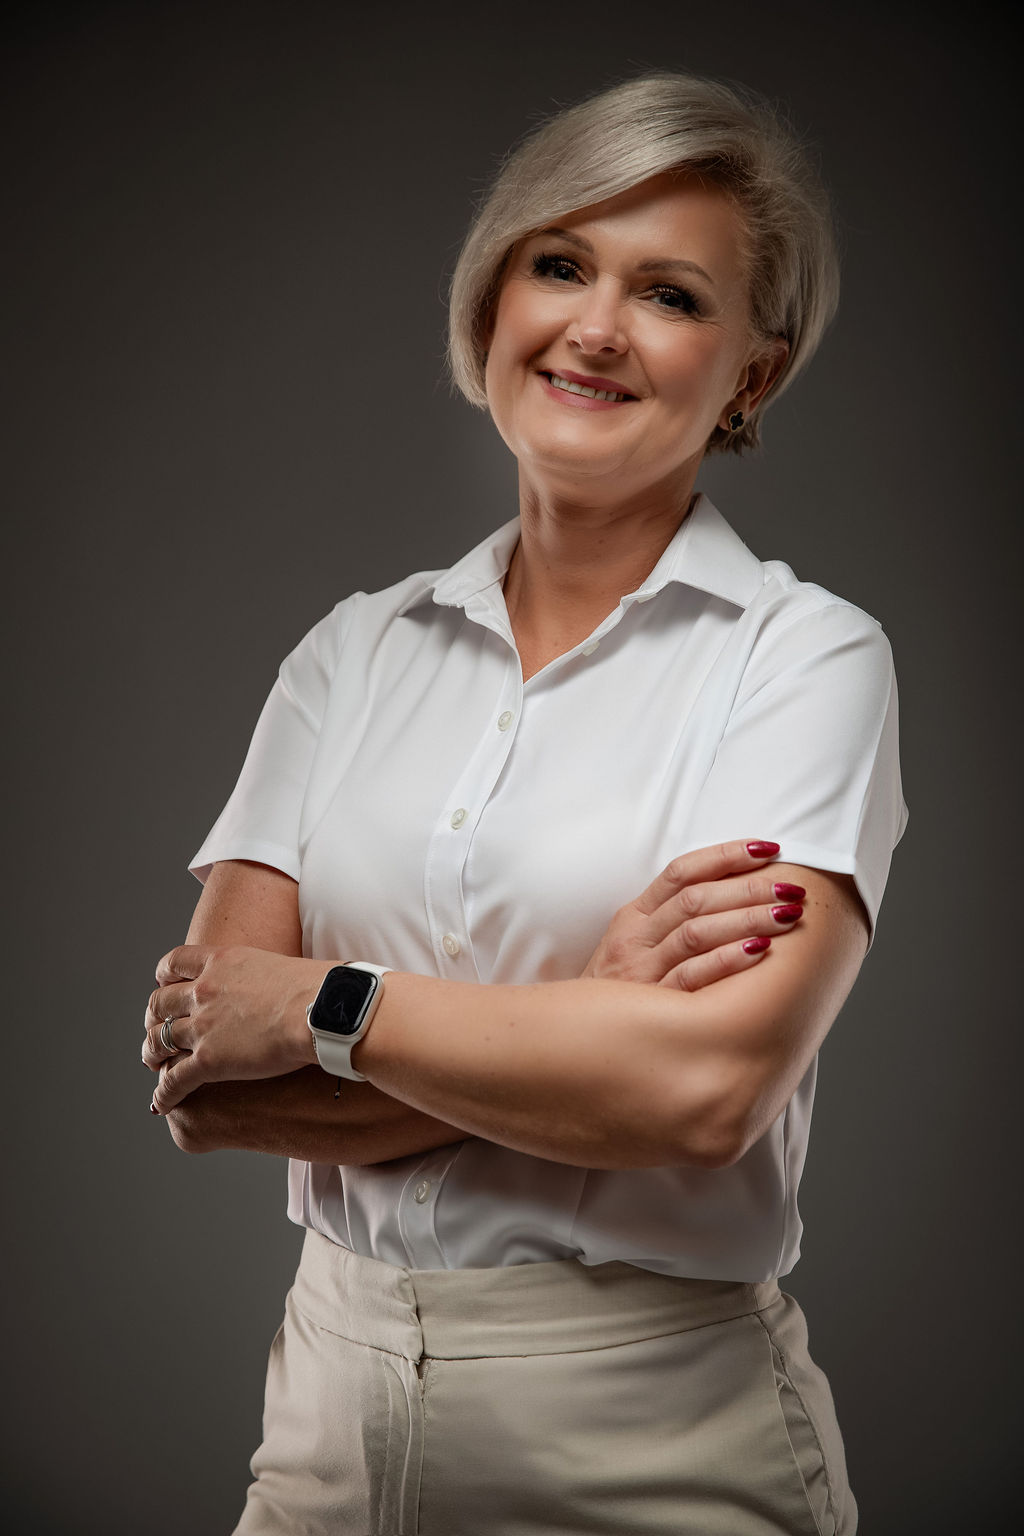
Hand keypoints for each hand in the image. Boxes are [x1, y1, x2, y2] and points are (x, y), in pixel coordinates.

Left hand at [142, 945, 327, 1114]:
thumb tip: (282, 986)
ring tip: (154, 1065)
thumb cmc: (319, 988)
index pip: (175, 962)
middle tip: (158, 1028)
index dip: (164, 976)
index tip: (164, 984)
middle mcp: (204, 991)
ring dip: (152, 1054)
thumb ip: (263, 975)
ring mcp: (202, 1026)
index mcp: (221, 962)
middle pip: (160, 1002)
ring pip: (159, 1041)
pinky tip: (160, 1103)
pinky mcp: (208, 1060)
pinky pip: (174, 1080)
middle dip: (155, 1018)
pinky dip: (163, 1093)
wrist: (321, 1010)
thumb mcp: (280, 965)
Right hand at [581, 839, 803, 990]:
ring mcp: (642, 970)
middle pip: (696, 899)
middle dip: (748, 888)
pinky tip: (760, 951)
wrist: (579, 1040)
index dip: (726, 855)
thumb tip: (737, 891)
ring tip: (787, 914)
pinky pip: (693, 976)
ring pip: (697, 932)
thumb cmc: (620, 990)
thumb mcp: (635, 945)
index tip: (768, 849)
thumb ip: (672, 919)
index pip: (683, 872)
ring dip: (747, 919)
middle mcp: (635, 938)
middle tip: (790, 887)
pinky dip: (727, 960)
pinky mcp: (651, 1004)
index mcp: (635, 916)